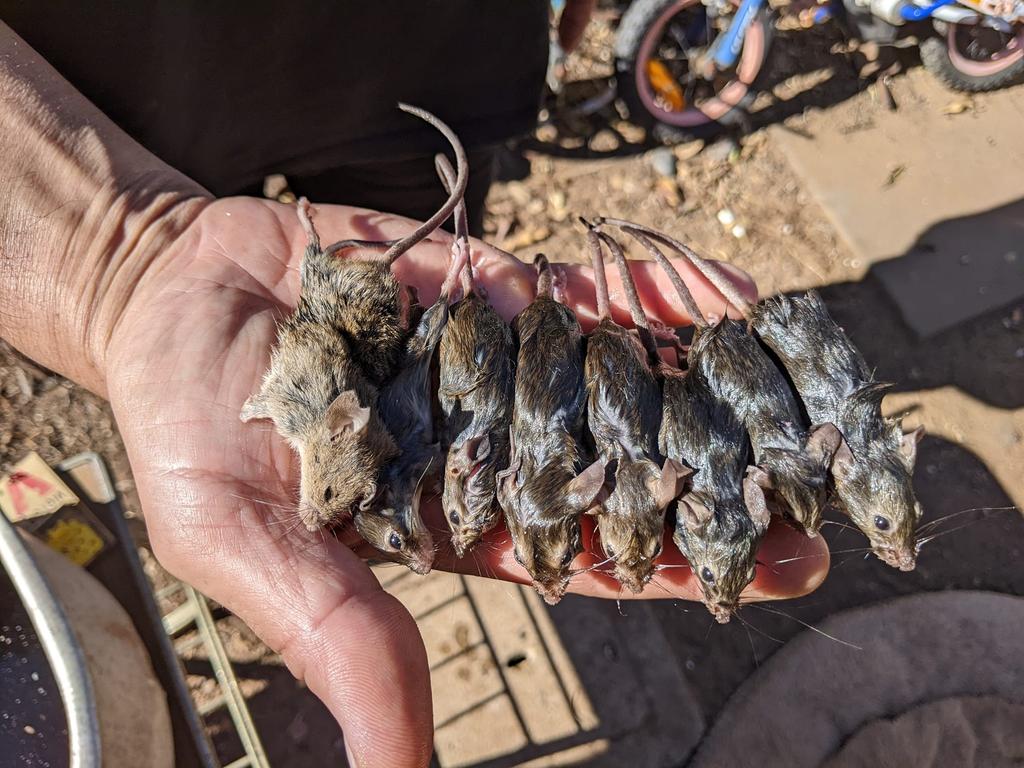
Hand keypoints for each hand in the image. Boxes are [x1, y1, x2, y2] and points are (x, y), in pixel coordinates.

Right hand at [104, 197, 828, 767]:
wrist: (164, 293)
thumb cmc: (188, 428)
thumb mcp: (243, 543)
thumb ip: (335, 634)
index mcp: (446, 518)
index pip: (580, 552)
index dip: (673, 563)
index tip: (771, 565)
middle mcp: (487, 443)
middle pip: (619, 465)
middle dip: (715, 472)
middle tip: (821, 479)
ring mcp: (490, 362)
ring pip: (613, 376)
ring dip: (702, 379)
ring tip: (802, 383)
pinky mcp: (479, 288)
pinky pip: (572, 293)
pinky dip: (642, 293)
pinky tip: (725, 292)